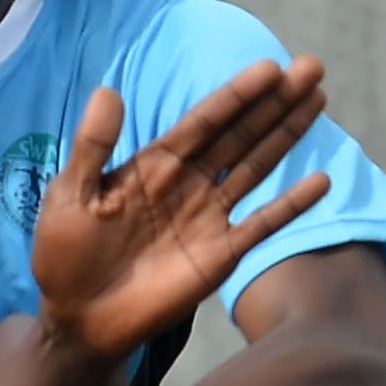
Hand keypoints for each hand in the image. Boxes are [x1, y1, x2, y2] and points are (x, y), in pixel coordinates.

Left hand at [25, 61, 333, 369]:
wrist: (77, 318)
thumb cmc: (65, 254)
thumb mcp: (70, 194)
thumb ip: (93, 146)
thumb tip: (108, 90)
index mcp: (155, 164)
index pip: (204, 120)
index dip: (236, 95)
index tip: (269, 67)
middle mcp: (190, 184)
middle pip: (240, 134)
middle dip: (275, 101)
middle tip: (310, 67)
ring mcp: (208, 218)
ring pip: (257, 167)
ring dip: (287, 134)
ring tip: (318, 99)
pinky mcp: (220, 256)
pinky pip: (262, 224)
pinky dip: (290, 205)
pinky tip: (320, 182)